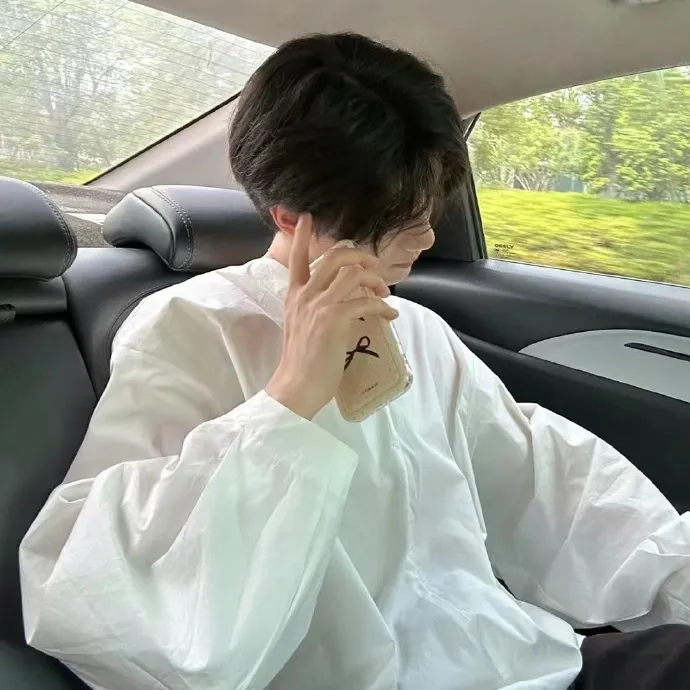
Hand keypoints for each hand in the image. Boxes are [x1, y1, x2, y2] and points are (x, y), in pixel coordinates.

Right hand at [266, 214, 398, 419]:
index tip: (307, 218)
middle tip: (375, 267)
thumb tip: (341, 302)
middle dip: (360, 256)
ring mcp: (319, 306)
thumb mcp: (300, 327)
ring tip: (385, 294)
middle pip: (335, 257)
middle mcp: (305, 296)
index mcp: (294, 296)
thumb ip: (314, 309)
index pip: (297, 259)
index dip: (302, 236)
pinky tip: (390, 315)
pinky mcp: (334, 319)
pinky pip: (365, 302)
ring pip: (353, 274)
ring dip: (375, 281)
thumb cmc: (301, 362)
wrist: (295, 386)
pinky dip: (383, 307)